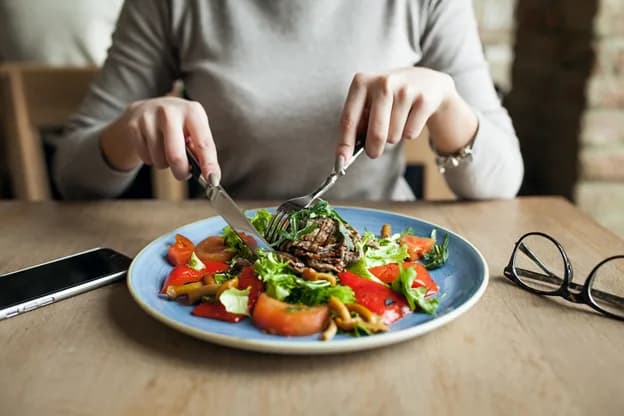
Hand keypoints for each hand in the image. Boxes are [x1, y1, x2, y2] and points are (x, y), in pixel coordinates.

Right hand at [100, 97, 220, 182]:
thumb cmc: (178, 125)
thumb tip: (211, 176)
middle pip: (176, 155)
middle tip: (182, 173)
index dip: (209, 164)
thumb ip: (202, 151)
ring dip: (165, 164)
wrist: (147, 109)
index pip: (203, 143)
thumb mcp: (194, 130)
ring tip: (166, 152)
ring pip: (159, 160)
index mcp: (192, 111)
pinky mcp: (133, 126)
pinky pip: (146, 158)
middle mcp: (171, 111)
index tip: (213, 180)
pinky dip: (152, 160)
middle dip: (181, 171)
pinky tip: (153, 148)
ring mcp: (149, 117)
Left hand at [336, 67, 477, 162]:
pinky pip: (410, 134)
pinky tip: (411, 117)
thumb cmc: (390, 97)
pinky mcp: (424, 100)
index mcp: (362, 82)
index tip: (341, 162)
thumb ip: (357, 124)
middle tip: (373, 152)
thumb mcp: (369, 102)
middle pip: (375, 133)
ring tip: (397, 120)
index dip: (345, 143)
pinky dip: (409, 133)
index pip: (349, 119)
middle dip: (373, 149)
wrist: (427, 82)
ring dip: (393, 136)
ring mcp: (405, 90)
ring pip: (394, 136)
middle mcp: (383, 82)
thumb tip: (345, 156)